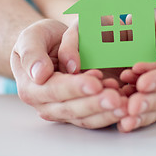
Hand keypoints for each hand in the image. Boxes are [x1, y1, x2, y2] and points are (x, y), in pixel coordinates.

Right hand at [10, 19, 127, 128]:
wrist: (49, 47)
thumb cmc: (41, 41)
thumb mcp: (31, 37)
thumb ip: (32, 53)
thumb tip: (39, 74)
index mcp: (31, 88)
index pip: (55, 90)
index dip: (75, 88)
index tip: (95, 83)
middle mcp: (47, 104)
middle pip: (72, 109)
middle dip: (95, 105)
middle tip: (115, 99)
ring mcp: (65, 109)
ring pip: (86, 118)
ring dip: (106, 114)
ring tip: (124, 105)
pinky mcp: (81, 110)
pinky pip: (96, 116)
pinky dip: (110, 113)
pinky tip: (124, 103)